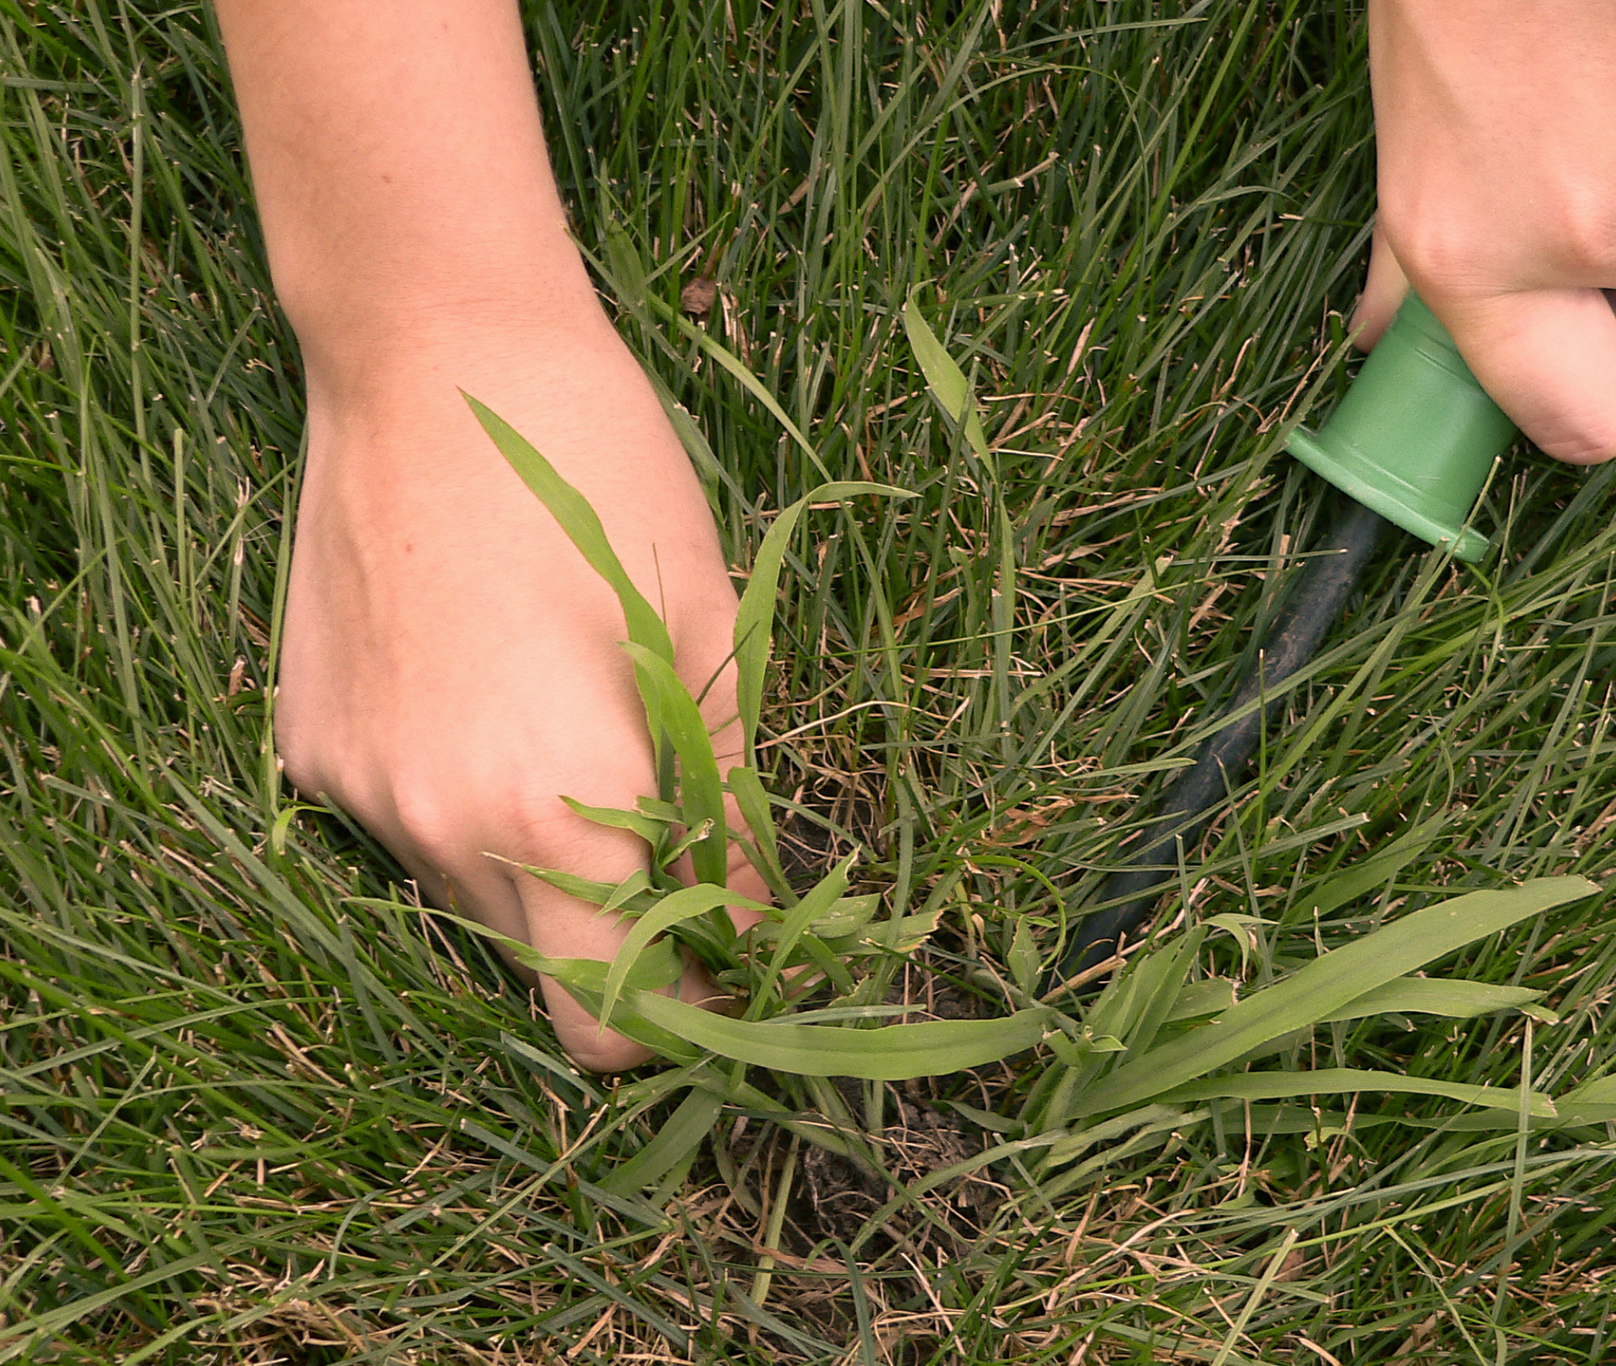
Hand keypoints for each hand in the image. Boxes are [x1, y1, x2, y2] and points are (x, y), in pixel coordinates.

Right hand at [275, 320, 768, 1071]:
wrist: (429, 350)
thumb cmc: (603, 477)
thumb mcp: (706, 637)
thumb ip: (730, 807)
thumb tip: (758, 924)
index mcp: (554, 811)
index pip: (611, 1023)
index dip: (684, 1015)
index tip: (731, 968)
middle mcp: (436, 829)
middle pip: (542, 972)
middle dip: (622, 942)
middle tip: (681, 853)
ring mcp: (356, 790)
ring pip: (472, 900)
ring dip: (543, 866)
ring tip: (581, 737)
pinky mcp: (306, 744)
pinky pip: (406, 825)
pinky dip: (463, 801)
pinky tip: (489, 693)